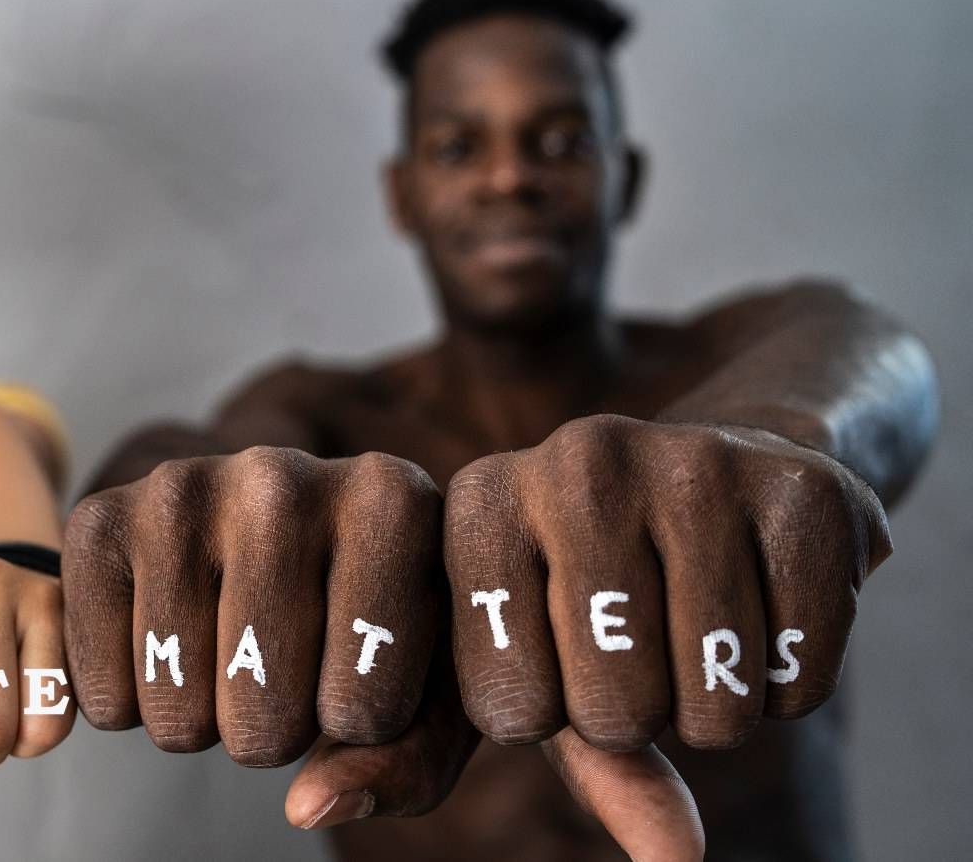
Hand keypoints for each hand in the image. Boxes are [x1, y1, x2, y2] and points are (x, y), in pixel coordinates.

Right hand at [63, 447, 474, 826]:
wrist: (281, 532)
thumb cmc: (370, 622)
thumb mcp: (425, 696)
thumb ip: (403, 766)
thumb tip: (305, 805)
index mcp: (390, 501)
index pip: (364, 711)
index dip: (361, 724)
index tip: (364, 663)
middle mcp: (280, 476)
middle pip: (264, 716)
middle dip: (275, 729)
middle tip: (282, 666)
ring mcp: (180, 489)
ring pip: (177, 711)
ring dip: (200, 719)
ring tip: (225, 651)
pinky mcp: (99, 518)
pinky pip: (101, 692)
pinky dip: (127, 704)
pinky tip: (163, 645)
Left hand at [443, 414, 890, 857]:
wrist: (719, 479)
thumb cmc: (588, 594)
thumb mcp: (531, 661)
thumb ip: (512, 760)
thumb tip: (553, 845)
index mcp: (481, 501)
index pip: (507, 708)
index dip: (546, 713)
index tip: (555, 654)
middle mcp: (577, 460)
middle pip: (614, 710)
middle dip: (634, 714)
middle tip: (638, 646)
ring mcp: (692, 461)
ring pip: (714, 702)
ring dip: (713, 706)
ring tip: (694, 628)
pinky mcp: (803, 489)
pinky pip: (799, 678)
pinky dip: (785, 683)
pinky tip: (760, 610)